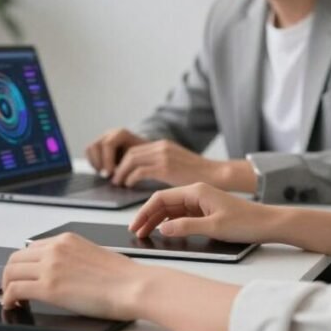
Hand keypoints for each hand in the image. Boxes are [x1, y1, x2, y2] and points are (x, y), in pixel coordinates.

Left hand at [1, 232, 147, 320]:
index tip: (23, 275)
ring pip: (11, 273)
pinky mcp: (49, 288)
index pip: (31, 248)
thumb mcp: (92, 254)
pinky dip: (8, 298)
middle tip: (12, 289)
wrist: (133, 286)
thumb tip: (61, 271)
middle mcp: (54, 249)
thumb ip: (72, 257)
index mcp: (66, 239)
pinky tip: (12, 305)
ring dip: (7, 286)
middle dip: (10, 275)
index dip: (23, 264)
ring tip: (13, 299)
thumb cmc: (122, 276)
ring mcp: (50, 267)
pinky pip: (15, 290)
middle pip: (16, 258)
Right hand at [86, 128, 147, 176]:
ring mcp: (102, 138)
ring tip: (104, 174)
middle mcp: (110, 134)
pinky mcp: (98, 146)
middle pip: (95, 145)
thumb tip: (123, 176)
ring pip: (89, 148)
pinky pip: (88, 152)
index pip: (108, 144)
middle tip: (107, 176)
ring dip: (94, 163)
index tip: (111, 173)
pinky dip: (92, 163)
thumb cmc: (145, 157)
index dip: (107, 160)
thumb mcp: (142, 158)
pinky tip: (102, 171)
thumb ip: (133, 164)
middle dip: (99, 163)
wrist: (145, 152)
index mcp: (121, 134)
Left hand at [109, 139, 227, 187]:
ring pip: (131, 160)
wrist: (216, 174)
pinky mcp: (165, 167)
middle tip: (114, 178)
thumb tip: (146, 171)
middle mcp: (161, 147)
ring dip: (121, 172)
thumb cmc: (199, 174)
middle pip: (130, 152)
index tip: (119, 171)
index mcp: (163, 144)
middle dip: (118, 166)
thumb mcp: (177, 163)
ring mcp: (163, 156)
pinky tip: (129, 185)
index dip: (123, 160)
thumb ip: (162, 163)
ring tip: (119, 183)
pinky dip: (131, 178)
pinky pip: (139, 171)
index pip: (135, 147)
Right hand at [129, 182, 275, 242]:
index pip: (161, 198)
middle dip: (148, 217)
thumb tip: (162, 229)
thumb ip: (185, 227)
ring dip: (157, 221)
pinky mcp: (205, 211)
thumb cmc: (246, 222)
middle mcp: (196, 193)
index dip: (145, 212)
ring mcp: (201, 202)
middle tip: (136, 232)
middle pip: (163, 203)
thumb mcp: (213, 227)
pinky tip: (165, 233)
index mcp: (196, 191)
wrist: (269, 223)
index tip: (135, 225)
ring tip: (146, 234)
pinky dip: (170, 223)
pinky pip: (181, 215)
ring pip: (171, 210)